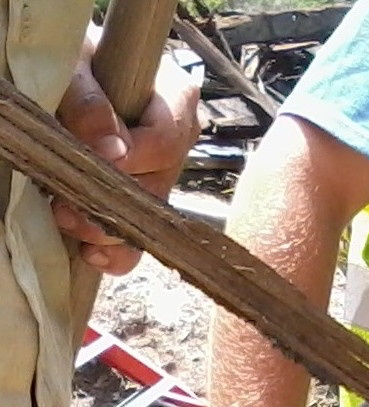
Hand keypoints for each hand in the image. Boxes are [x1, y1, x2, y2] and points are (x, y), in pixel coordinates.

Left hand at [54, 49, 200, 274]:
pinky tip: (92, 255)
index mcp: (175, 100)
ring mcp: (160, 179)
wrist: (65, 81)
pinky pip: (140, 242)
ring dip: (106, 227)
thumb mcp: (75, 63)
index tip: (102, 161)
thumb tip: (113, 151)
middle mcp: (176, 144)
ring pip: (148, 219)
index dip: (136, 157)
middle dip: (113, 199)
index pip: (168, 139)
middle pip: (157, 186)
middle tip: (68, 201)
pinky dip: (117, 255)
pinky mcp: (141, 206)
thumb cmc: (76, 62)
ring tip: (67, 218)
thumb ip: (89, 100)